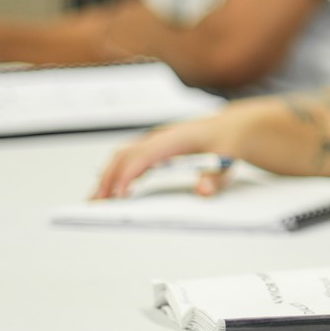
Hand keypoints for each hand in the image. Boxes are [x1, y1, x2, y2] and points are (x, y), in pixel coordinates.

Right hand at [93, 117, 237, 199]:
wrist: (233, 127)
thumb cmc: (228, 140)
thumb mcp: (229, 158)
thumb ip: (216, 177)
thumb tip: (202, 191)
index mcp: (175, 138)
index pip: (144, 155)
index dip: (128, 175)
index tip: (118, 195)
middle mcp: (161, 137)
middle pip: (125, 155)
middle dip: (108, 178)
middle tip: (97, 203)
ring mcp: (156, 142)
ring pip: (123, 156)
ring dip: (108, 176)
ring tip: (97, 200)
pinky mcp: (156, 149)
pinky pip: (130, 159)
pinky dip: (118, 174)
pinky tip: (114, 191)